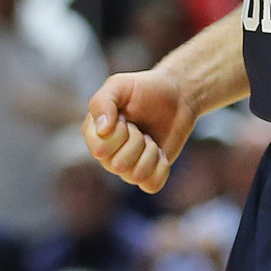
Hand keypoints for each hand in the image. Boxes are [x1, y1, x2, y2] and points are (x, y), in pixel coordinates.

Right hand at [81, 69, 199, 193]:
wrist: (176, 96)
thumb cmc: (145, 88)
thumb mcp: (119, 85)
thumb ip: (102, 102)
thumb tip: (102, 130)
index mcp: (94, 133)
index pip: (99, 150)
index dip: (118, 134)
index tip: (125, 116)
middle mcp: (107, 154)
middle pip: (119, 165)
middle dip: (137, 141)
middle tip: (139, 127)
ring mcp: (127, 167)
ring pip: (136, 176)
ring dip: (150, 152)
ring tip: (149, 137)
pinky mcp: (148, 175)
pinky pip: (152, 185)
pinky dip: (161, 167)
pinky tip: (160, 152)